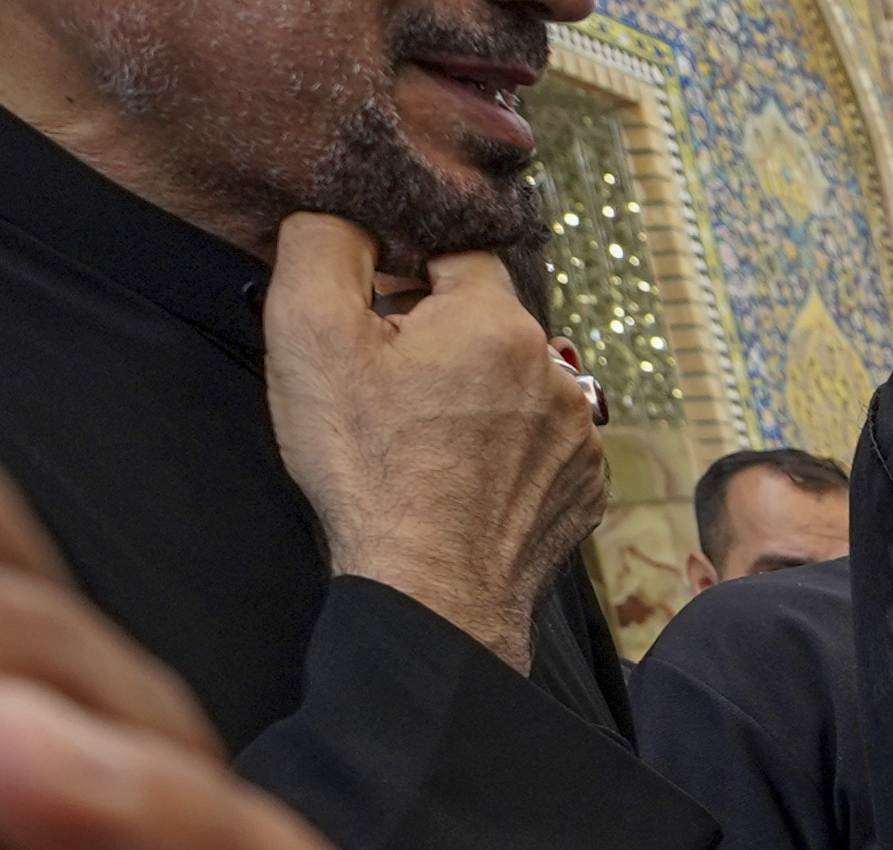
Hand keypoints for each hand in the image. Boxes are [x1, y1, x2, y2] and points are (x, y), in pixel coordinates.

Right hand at [260, 224, 604, 670]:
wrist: (431, 593)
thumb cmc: (370, 468)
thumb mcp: (309, 330)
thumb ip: (324, 242)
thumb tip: (348, 214)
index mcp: (498, 321)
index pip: (455, 250)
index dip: (404, 269)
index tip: (374, 310)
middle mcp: (557, 373)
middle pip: (487, 321)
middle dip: (437, 335)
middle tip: (386, 383)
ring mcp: (579, 437)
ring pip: (516, 383)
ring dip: (473, 393)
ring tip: (421, 436)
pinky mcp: (583, 490)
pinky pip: (538, 443)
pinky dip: (502, 448)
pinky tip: (458, 475)